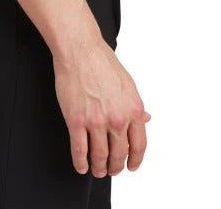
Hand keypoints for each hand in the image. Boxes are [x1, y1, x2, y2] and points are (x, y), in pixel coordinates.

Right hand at [53, 39, 150, 177]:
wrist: (80, 50)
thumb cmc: (102, 61)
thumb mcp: (128, 84)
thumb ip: (135, 106)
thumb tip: (145, 120)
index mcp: (133, 109)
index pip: (139, 146)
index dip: (135, 160)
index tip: (131, 166)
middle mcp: (117, 118)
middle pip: (118, 154)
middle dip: (115, 167)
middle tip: (112, 170)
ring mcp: (96, 121)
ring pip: (99, 156)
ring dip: (99, 167)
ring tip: (97, 170)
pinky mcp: (76, 120)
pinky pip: (79, 150)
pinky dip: (81, 162)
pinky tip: (81, 165)